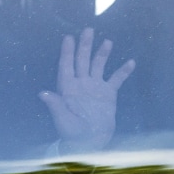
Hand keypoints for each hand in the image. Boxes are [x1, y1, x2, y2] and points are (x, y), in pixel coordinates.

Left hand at [39, 28, 134, 152]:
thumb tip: (43, 93)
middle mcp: (81, 84)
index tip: (68, 38)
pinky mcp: (108, 94)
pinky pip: (116, 79)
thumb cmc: (72, 133)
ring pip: (98, 66)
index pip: (67, 66)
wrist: (90, 143)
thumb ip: (55, 105)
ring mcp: (95, 88)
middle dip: (85, 46)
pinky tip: (130, 62)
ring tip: (107, 42)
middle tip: (88, 30)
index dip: (67, 52)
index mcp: (68, 88)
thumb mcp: (63, 120)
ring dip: (102, 54)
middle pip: (82, 61)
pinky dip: (123, 71)